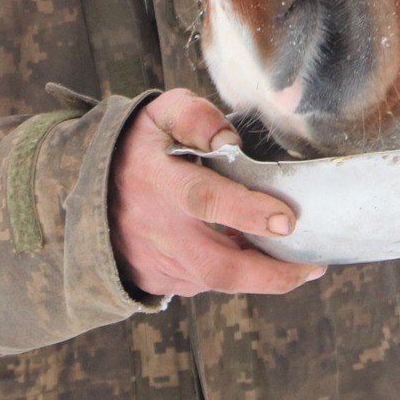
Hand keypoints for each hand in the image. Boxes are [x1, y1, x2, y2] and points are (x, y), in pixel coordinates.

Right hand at [110, 90, 327, 298]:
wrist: (87, 189)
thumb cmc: (135, 148)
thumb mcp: (157, 116)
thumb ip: (193, 116)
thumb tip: (229, 139)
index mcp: (158, 181)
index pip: (204, 199)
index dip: (247, 211)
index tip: (286, 219)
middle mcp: (158, 229)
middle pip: (218, 265)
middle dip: (270, 273)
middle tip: (312, 265)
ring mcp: (158, 262)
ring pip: (217, 281)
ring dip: (260, 276)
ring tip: (297, 262)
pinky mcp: (159, 281)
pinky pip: (205, 284)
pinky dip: (235, 274)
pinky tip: (256, 257)